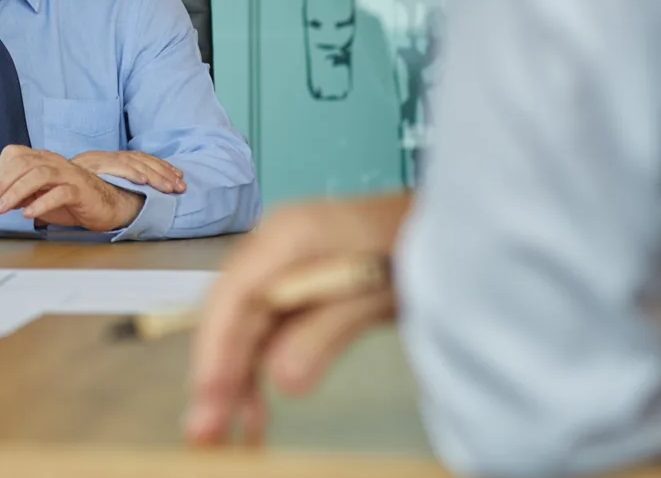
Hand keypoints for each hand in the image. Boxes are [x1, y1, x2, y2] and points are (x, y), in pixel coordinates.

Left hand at [0, 146, 144, 230]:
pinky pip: (60, 192)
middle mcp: (54, 162)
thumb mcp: (40, 195)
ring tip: (3, 209)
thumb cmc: (70, 199)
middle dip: (1, 184)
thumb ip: (21, 193)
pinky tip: (29, 214)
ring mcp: (69, 174)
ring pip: (39, 174)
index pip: (14, 154)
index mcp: (43, 159)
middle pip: (23, 164)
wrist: (105, 205)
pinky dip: (42, 203)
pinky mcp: (81, 190)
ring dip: (16, 192)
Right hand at [71, 150, 184, 193]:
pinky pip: (114, 166)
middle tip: (181, 186)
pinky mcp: (89, 166)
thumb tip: (136, 194)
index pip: (139, 159)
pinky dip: (130, 172)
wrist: (38, 180)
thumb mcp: (91, 190)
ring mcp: (97, 159)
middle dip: (163, 173)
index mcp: (106, 160)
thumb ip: (109, 189)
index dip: (159, 167)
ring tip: (169, 187)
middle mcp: (103, 157)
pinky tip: (144, 181)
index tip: (177, 176)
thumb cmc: (64, 194)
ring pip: (132, 162)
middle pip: (140, 160)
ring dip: (154, 175)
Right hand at [184, 191, 412, 445]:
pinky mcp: (297, 285)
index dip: (216, 349)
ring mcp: (283, 265)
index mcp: (287, 235)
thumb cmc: (417, 247)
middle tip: (206, 430)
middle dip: (217, 372)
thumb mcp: (376, 292)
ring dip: (234, 378)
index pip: (234, 295)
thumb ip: (325, 332)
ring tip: (231, 431)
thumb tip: (281, 381)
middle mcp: (273, 246)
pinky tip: (256, 409)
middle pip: (231, 313)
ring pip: (243, 327)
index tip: (208, 397)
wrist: (454, 229)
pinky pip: (266, 330)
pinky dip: (258, 369)